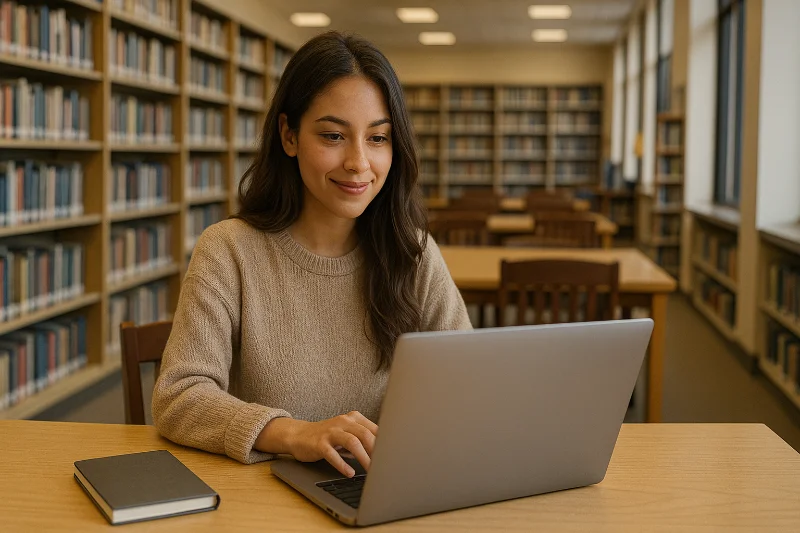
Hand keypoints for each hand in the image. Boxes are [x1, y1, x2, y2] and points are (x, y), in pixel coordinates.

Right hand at [256, 411, 377, 477]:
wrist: (298, 435)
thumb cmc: (328, 437)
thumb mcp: (347, 434)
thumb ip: (363, 440)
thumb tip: (383, 454)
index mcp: (353, 418)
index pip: (374, 429)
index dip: (385, 443)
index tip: (392, 456)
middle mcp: (343, 421)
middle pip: (365, 434)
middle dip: (376, 451)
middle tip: (383, 466)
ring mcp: (331, 431)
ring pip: (352, 442)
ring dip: (363, 458)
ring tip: (370, 470)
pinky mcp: (319, 443)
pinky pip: (332, 454)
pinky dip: (342, 464)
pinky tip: (349, 473)